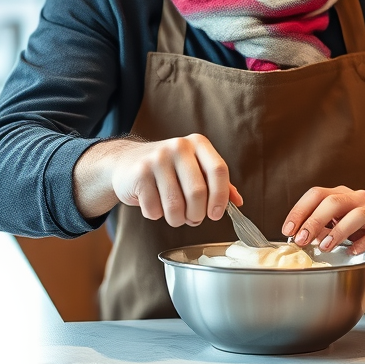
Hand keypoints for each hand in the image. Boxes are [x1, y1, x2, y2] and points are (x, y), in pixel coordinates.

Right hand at [73, 133, 241, 226]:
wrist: (126, 162)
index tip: (216, 214)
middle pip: (198, 193)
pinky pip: (154, 209)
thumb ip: (217, 183)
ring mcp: (157, 158)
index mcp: (198, 143)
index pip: (219, 170)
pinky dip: (155, 215)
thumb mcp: (194, 169)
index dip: (221, 197)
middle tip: (192, 218)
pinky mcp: (139, 173)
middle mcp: (179, 146)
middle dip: (196, 215)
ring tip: (173, 214)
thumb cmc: (168, 170)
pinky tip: (153, 204)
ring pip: (175, 206)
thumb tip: (238, 202)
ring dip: (176, 219)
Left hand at [282, 185, 364, 270]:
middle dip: (314, 221)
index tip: (287, 230)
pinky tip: (352, 252)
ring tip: (324, 247)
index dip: (300, 210)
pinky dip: (362, 243)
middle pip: (334, 202)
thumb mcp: (338, 229)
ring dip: (337, 232)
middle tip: (302, 240)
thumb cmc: (364, 234)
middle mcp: (359, 199)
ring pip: (356, 215)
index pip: (317, 194)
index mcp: (342, 196)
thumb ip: (320, 230)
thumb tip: (297, 237)